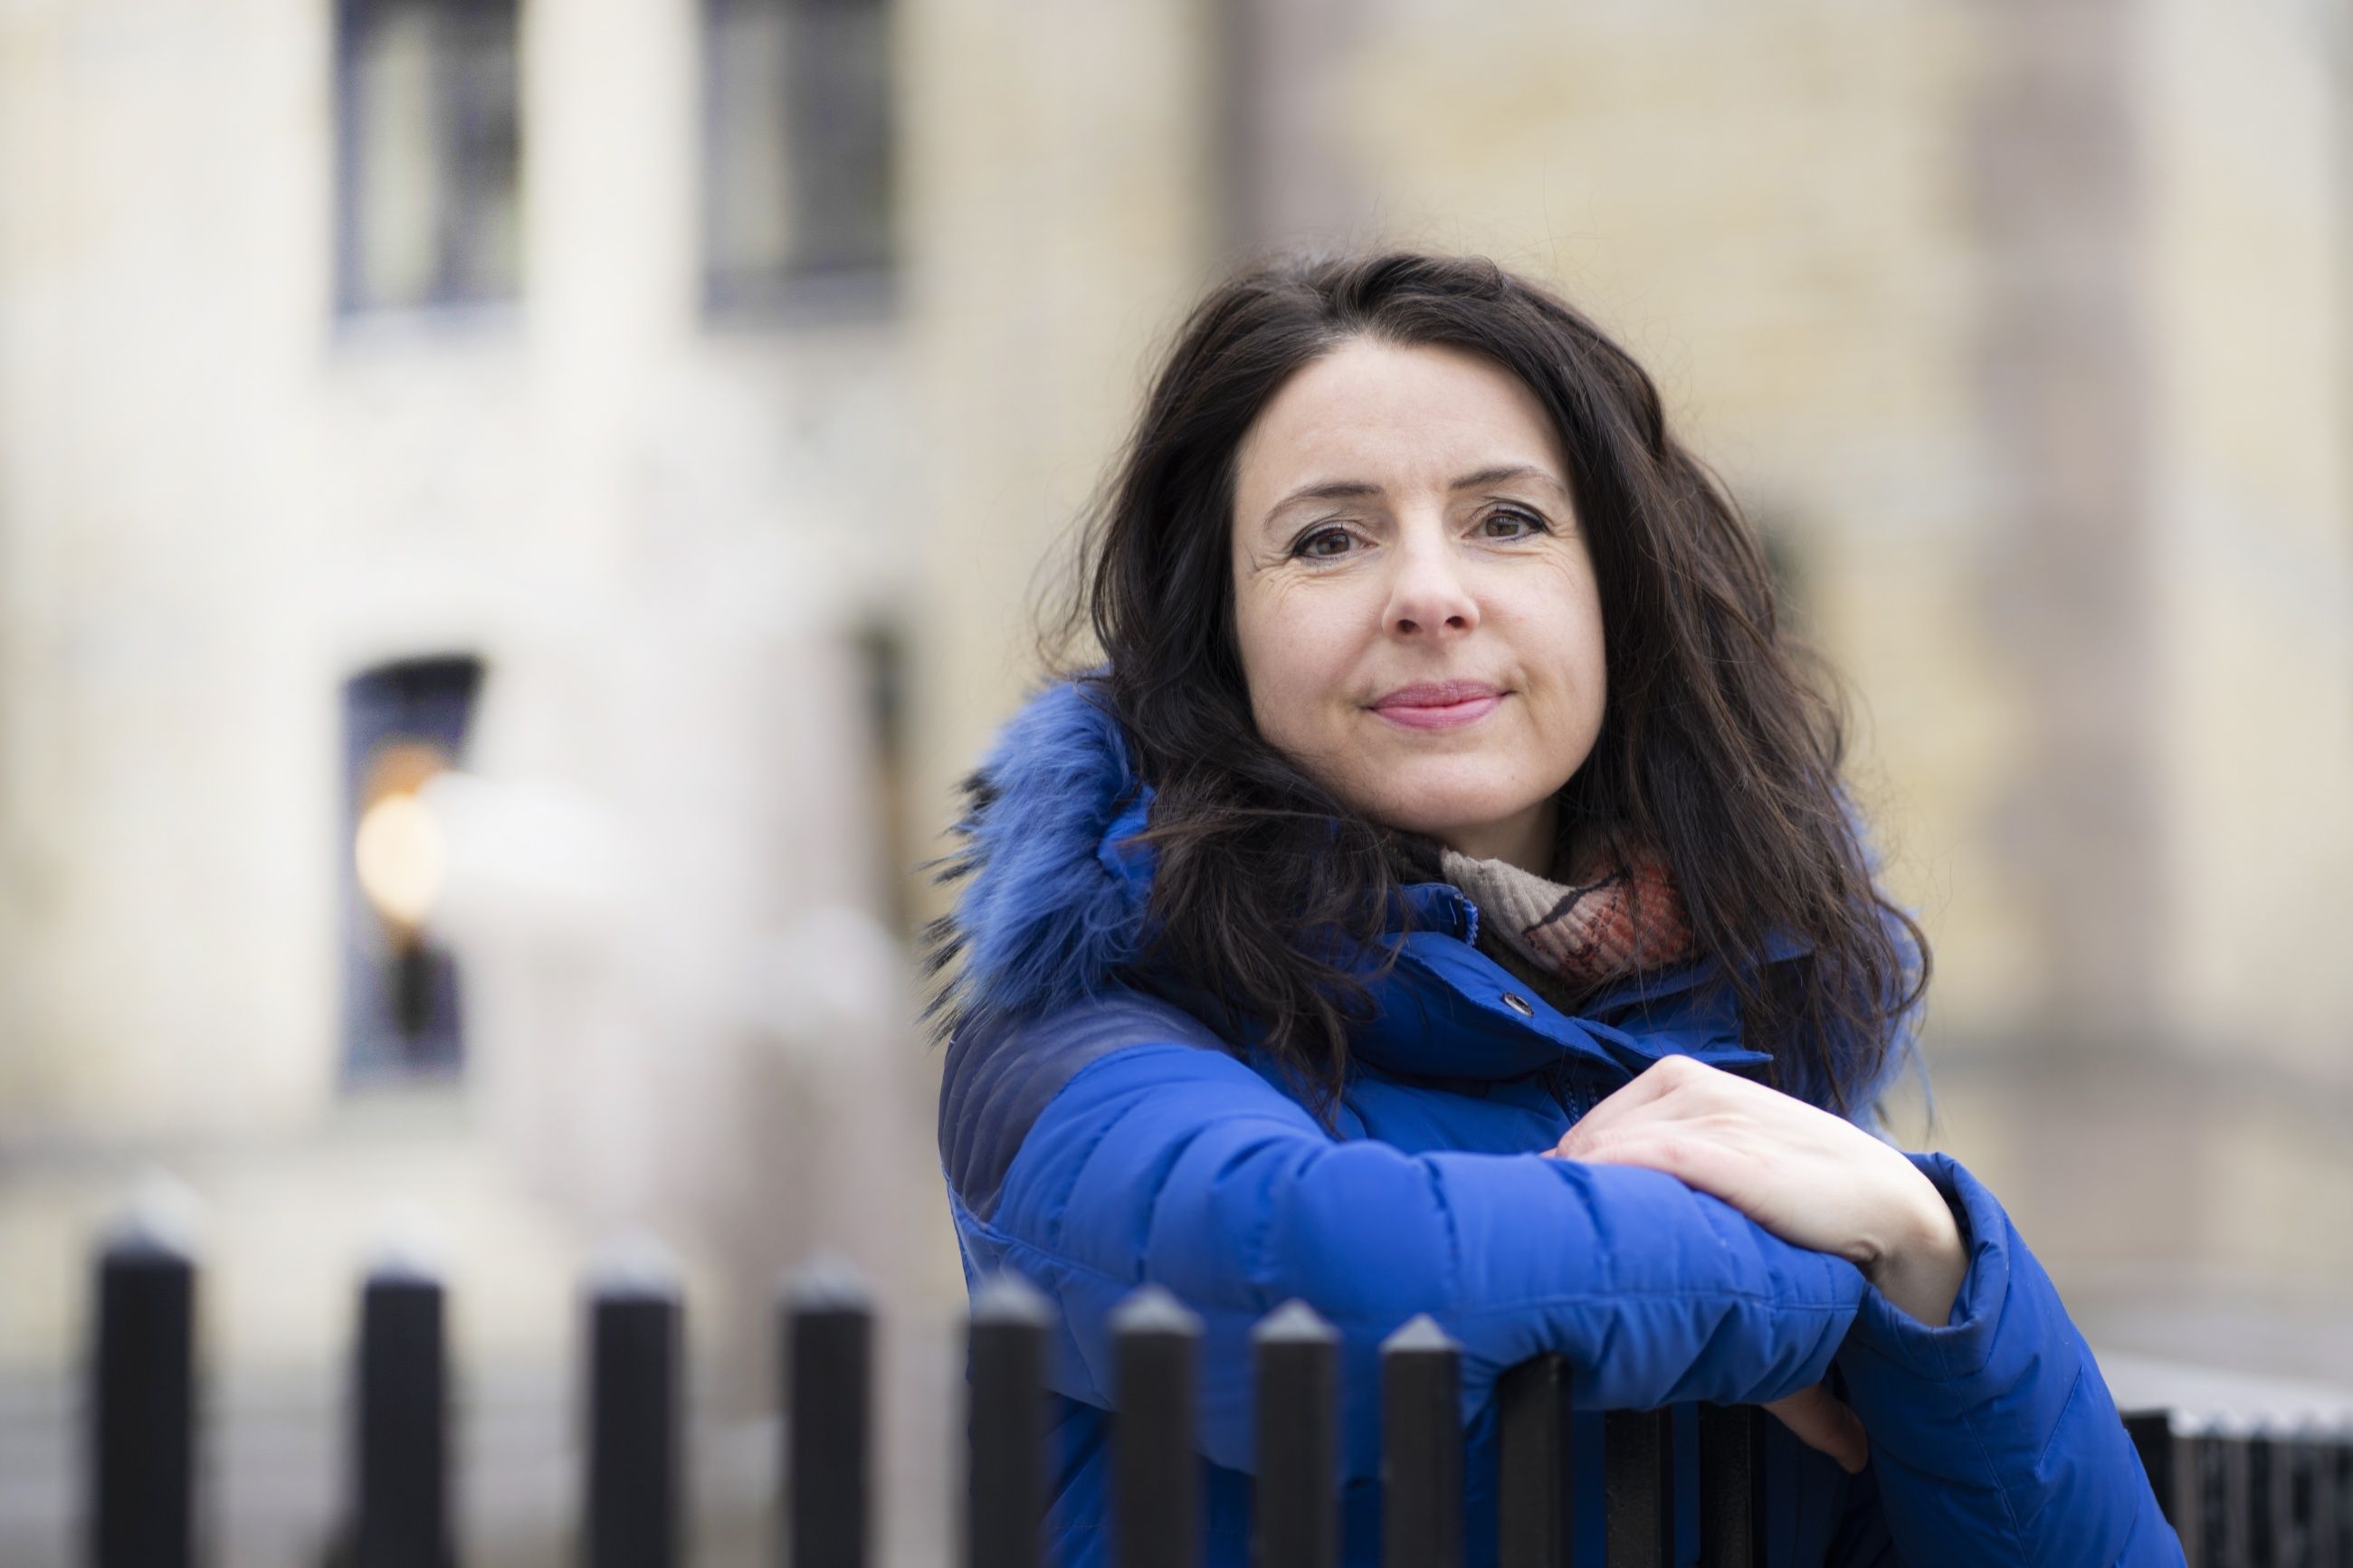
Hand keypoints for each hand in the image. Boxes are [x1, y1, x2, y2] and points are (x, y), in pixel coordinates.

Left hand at [1547, 1055, 1965, 1323]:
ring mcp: (1713, 1114)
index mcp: (1680, 1078)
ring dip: (1584, 1197)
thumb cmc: (1796, 1188)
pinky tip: (1601, 1221)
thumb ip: (1661, 1155)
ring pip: (1610, 1149)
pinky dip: (1613, 1183)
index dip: (1568, 1178)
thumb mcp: (1721, 1152)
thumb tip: (1585, 1187)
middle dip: (1570, 1191)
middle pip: (1589, 1140)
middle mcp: (1689, 1085)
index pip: (1590, 1129)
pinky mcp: (1733, 1153)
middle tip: (1562, 1249)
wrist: (1886, 1206)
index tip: (1558, 1227)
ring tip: (1576, 1252)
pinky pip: (1648, 1158)